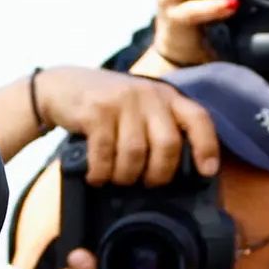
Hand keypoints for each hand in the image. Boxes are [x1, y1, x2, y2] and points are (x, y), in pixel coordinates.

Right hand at [36, 68, 220, 186]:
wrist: (60, 86)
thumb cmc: (107, 106)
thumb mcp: (140, 106)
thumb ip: (160, 125)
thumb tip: (182, 168)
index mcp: (166, 96)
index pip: (198, 118)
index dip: (207, 146)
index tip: (207, 171)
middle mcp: (148, 94)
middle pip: (168, 145)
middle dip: (158, 174)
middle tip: (145, 182)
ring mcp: (122, 101)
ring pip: (135, 154)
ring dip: (126, 176)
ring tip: (116, 178)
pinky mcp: (96, 111)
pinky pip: (105, 154)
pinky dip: (101, 173)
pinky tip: (96, 175)